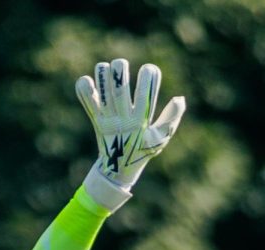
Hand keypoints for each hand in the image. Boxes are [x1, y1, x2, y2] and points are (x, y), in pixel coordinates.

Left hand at [76, 59, 184, 194]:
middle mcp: (123, 118)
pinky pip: (85, 97)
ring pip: (102, 87)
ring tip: (107, 70)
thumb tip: (180, 98)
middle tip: (122, 66)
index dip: (150, 71)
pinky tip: (91, 83)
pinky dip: (84, 86)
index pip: (147, 87)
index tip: (149, 72)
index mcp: (141, 120)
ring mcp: (107, 119)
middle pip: (120, 85)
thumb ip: (172, 118)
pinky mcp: (95, 119)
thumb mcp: (161, 138)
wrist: (117, 168)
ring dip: (103, 72)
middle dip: (121, 67)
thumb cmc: (142, 150)